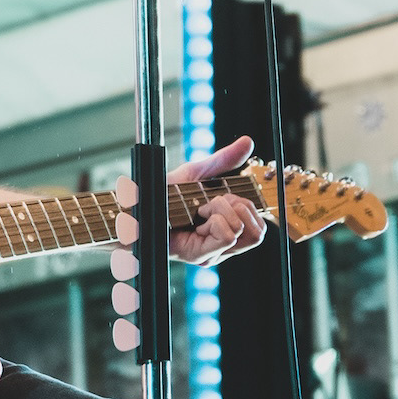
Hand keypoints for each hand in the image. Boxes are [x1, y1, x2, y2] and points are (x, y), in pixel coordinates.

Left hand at [168, 135, 266, 265]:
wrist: (137, 204)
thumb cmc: (163, 194)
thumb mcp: (197, 173)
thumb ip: (224, 160)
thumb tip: (247, 142)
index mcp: (226, 231)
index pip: (259, 226)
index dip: (245, 204)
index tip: (221, 196)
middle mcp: (222, 247)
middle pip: (258, 232)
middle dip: (237, 206)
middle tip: (209, 204)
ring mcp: (212, 254)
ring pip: (241, 230)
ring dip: (222, 211)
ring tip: (200, 211)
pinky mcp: (199, 256)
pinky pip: (227, 235)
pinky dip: (215, 218)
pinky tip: (196, 217)